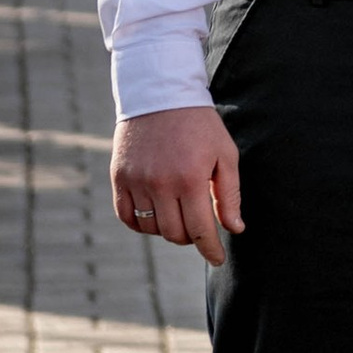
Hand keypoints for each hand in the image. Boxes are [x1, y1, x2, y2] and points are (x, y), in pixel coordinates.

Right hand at [111, 104, 241, 264]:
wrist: (160, 93)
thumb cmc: (200, 124)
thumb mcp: (225, 154)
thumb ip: (229, 194)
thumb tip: (234, 229)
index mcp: (190, 179)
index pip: (200, 230)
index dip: (210, 250)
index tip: (217, 259)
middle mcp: (160, 184)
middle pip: (174, 234)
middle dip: (191, 237)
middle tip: (199, 224)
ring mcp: (136, 181)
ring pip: (151, 228)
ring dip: (167, 228)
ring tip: (179, 211)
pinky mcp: (118, 177)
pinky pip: (126, 216)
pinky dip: (140, 223)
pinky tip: (155, 214)